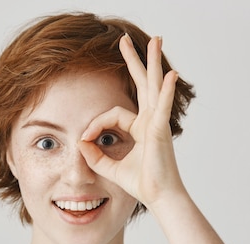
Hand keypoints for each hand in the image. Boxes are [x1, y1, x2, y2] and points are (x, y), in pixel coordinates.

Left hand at [79, 34, 185, 207]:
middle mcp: (150, 120)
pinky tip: (170, 74)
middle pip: (142, 84)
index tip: (84, 140)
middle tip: (125, 40)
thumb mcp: (109, 167)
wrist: (158, 196)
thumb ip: (95, 155)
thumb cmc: (140, 183)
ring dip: (153, 62)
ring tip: (156, 41)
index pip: (112, 115)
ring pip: (154, 85)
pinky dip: (166, 90)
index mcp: (140, 128)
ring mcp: (156, 123)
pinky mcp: (159, 130)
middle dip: (133, 61)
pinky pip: (161, 106)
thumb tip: (79, 142)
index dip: (95, 124)